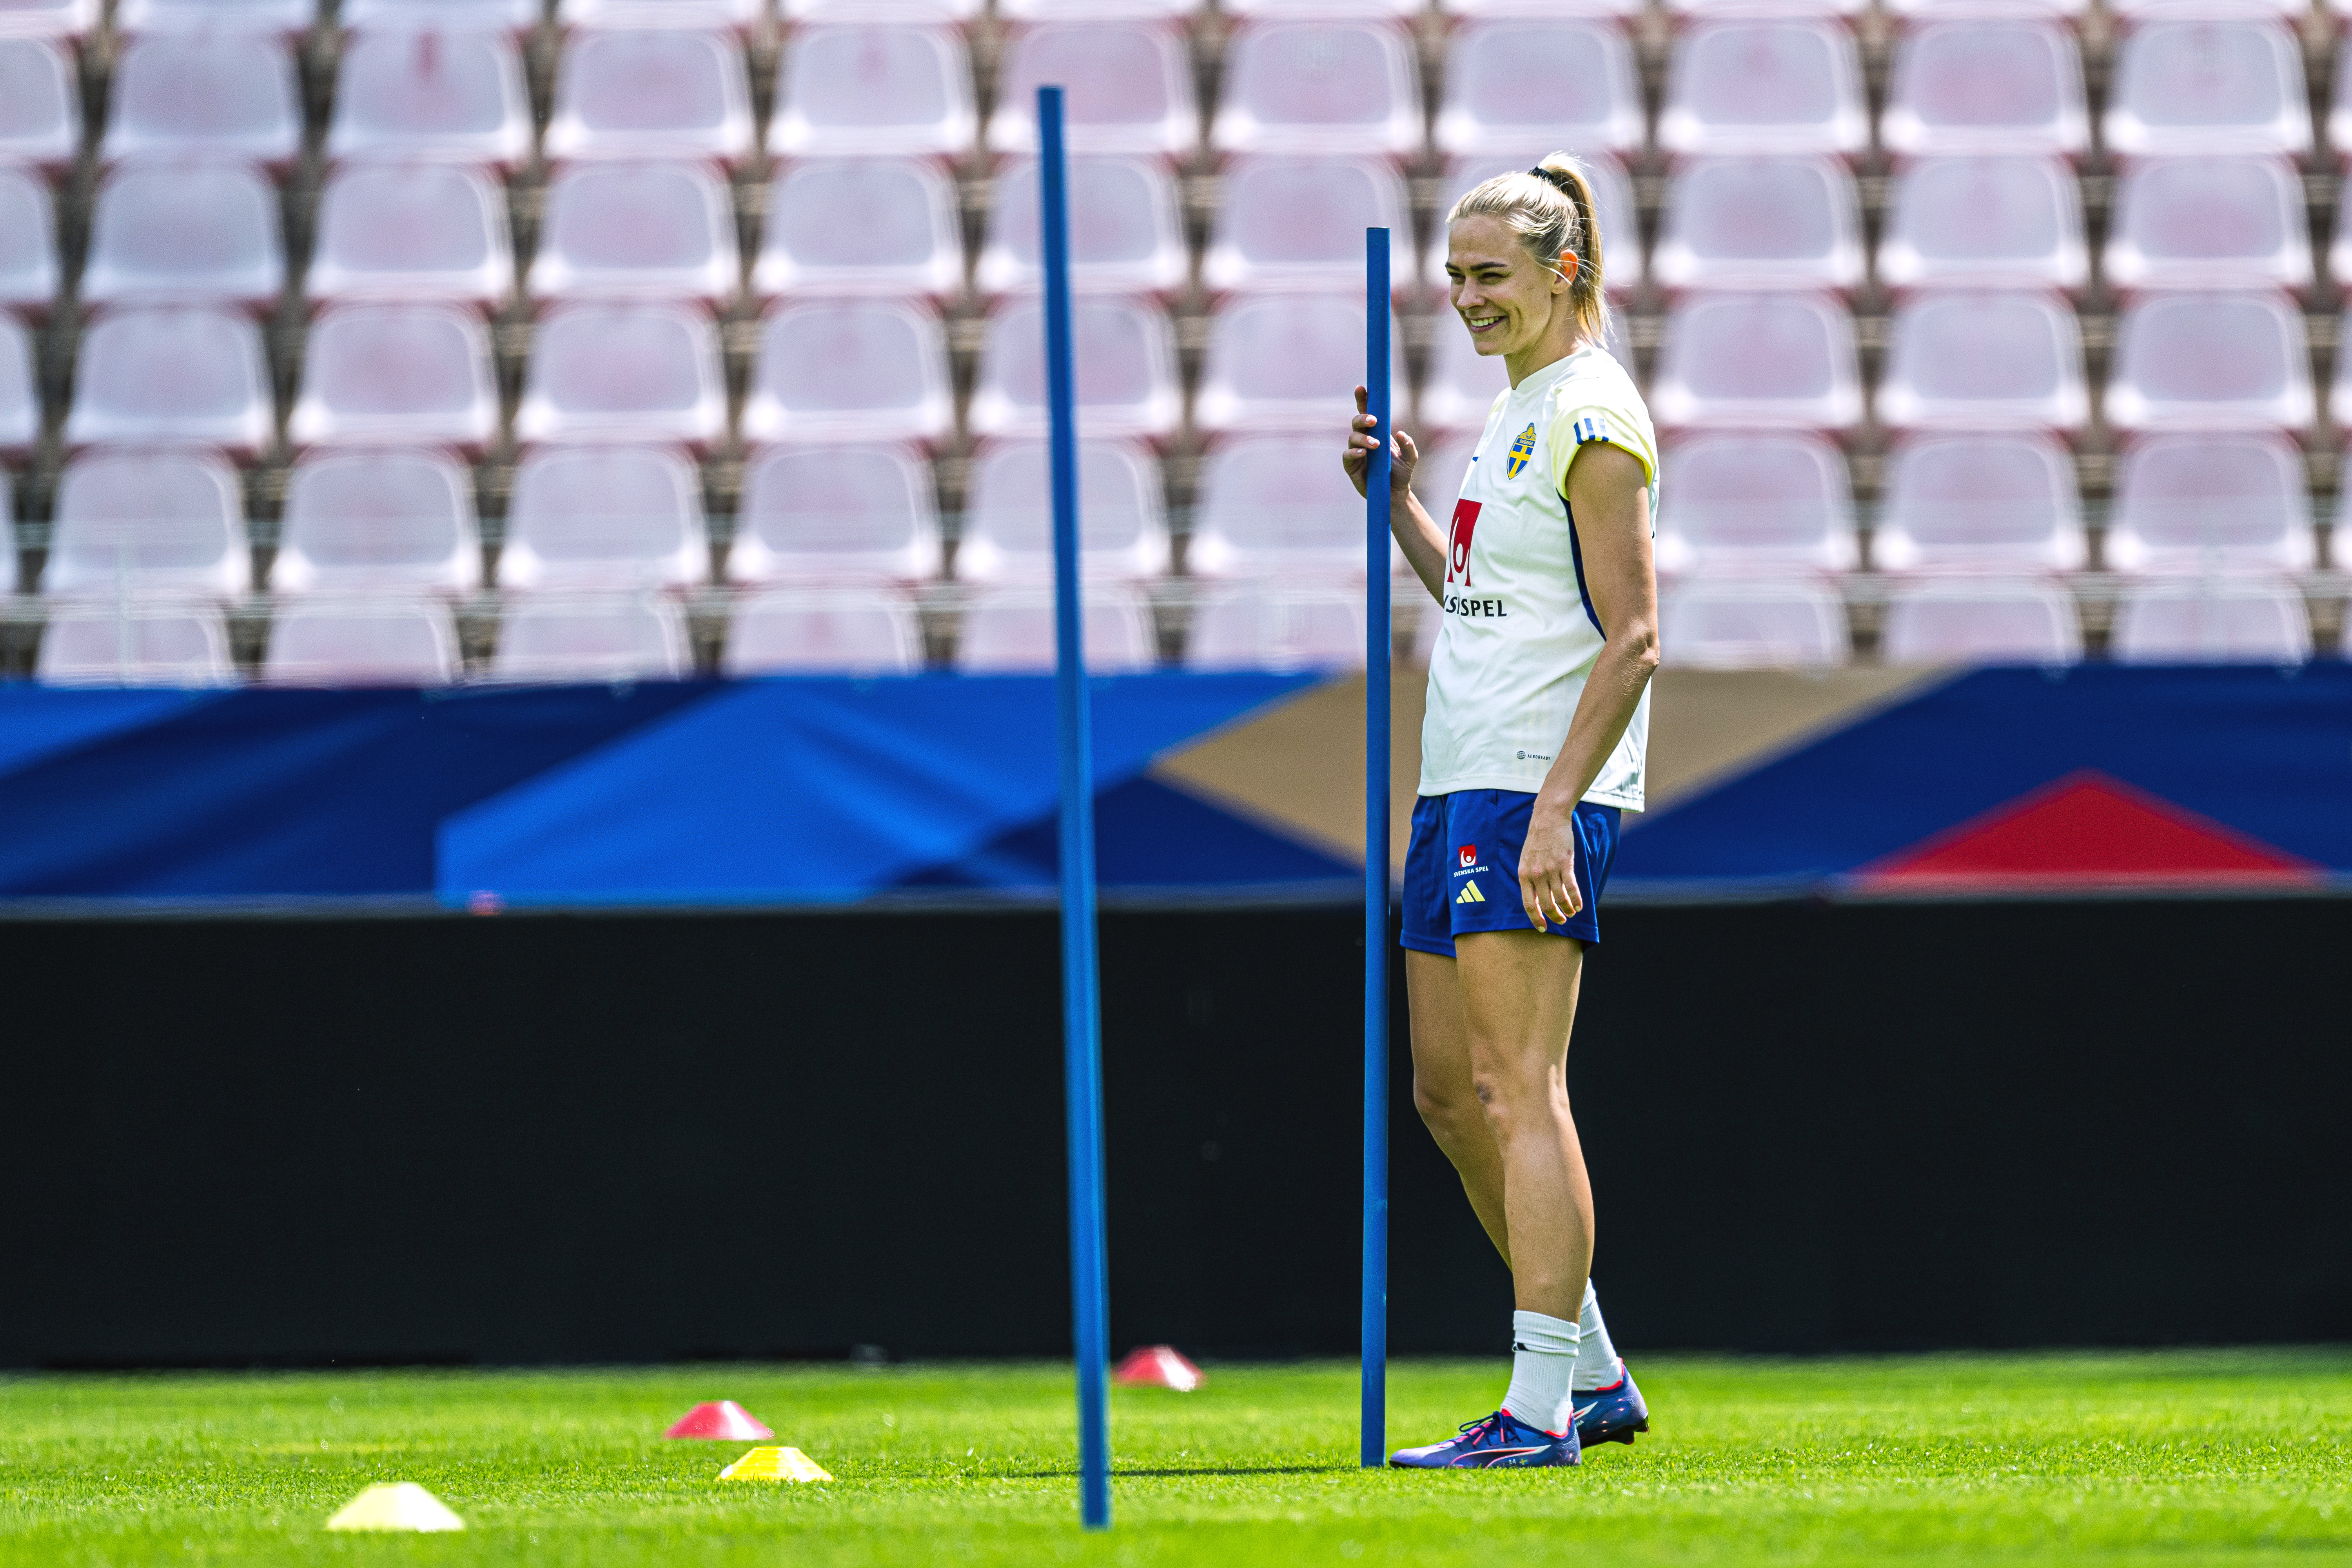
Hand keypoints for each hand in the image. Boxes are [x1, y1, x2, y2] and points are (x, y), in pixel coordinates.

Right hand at [1342, 384, 1419, 499]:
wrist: (1394, 493)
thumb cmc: (1401, 473)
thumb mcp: (1411, 459)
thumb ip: (1409, 446)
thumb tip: (1401, 434)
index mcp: (1377, 432)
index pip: (1367, 412)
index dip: (1363, 399)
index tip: (1362, 388)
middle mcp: (1364, 439)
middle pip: (1357, 421)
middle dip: (1363, 417)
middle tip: (1374, 421)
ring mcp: (1356, 452)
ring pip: (1352, 437)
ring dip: (1363, 438)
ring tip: (1376, 445)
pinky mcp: (1351, 466)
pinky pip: (1347, 456)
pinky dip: (1354, 452)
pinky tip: (1363, 453)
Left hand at [1518, 802, 1583, 932]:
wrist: (1548, 819)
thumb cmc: (1537, 841)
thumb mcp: (1526, 860)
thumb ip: (1530, 879)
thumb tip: (1537, 899)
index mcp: (1524, 875)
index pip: (1528, 904)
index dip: (1536, 919)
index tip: (1543, 928)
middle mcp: (1536, 875)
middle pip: (1546, 905)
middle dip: (1555, 917)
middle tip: (1562, 921)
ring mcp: (1551, 869)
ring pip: (1560, 899)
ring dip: (1567, 909)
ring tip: (1571, 913)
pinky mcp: (1565, 864)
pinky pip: (1572, 888)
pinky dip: (1576, 900)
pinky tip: (1579, 906)